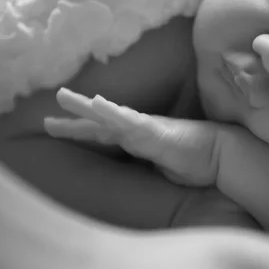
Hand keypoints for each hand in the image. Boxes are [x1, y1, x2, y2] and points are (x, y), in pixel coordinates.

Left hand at [43, 88, 220, 186]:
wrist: (220, 155)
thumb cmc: (195, 161)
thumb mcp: (163, 167)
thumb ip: (147, 164)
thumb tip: (139, 171)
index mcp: (138, 139)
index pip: (104, 133)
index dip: (81, 129)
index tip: (59, 126)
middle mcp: (137, 130)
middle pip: (100, 122)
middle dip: (74, 117)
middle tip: (48, 115)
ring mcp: (144, 128)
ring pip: (108, 115)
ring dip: (85, 106)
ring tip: (63, 97)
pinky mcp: (153, 130)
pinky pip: (128, 120)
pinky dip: (111, 112)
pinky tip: (96, 103)